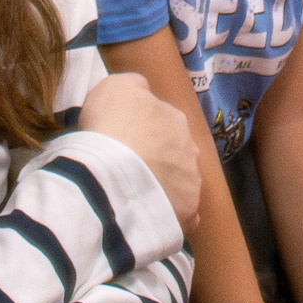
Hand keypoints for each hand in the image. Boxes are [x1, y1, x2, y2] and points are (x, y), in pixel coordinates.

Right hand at [77, 71, 201, 230]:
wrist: (111, 173)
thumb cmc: (110, 125)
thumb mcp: (114, 86)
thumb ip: (134, 86)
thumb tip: (142, 91)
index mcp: (175, 117)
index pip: (162, 121)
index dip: (142, 131)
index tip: (124, 140)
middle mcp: (190, 148)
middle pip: (174, 152)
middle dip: (157, 158)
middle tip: (129, 168)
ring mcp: (191, 182)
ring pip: (179, 182)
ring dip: (163, 186)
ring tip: (136, 194)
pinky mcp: (187, 213)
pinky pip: (181, 214)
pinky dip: (169, 213)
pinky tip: (149, 215)